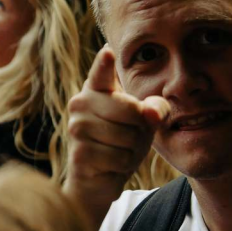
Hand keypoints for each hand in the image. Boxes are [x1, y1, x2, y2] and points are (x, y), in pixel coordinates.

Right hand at [63, 47, 170, 227]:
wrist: (96, 178)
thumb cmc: (121, 141)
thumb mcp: (144, 121)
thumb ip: (155, 109)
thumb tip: (151, 113)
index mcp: (95, 89)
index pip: (101, 73)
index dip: (104, 64)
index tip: (108, 52)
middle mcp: (80, 103)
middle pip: (130, 110)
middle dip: (140, 128)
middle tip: (128, 136)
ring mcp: (77, 128)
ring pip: (128, 137)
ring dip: (132, 150)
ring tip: (117, 151)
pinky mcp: (79, 152)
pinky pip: (120, 158)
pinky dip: (123, 166)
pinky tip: (109, 164)